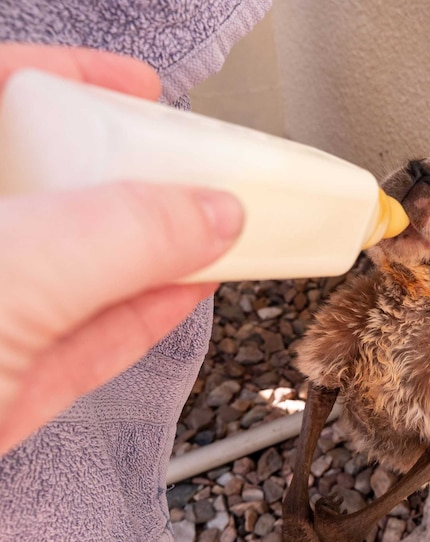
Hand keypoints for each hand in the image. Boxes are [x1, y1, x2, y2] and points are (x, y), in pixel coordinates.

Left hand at [0, 44, 244, 454]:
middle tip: (191, 170)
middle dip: (130, 178)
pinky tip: (189, 290)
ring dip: (155, 252)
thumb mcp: (11, 268)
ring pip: (74, 270)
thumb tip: (212, 213)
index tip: (142, 91)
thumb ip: (123, 231)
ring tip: (218, 231)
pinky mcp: (1, 384)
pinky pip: (81, 337)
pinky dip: (142, 314)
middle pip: (48, 189)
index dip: (74, 80)